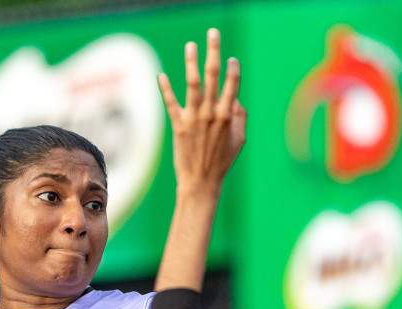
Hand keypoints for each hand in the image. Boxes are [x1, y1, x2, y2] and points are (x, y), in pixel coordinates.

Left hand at [157, 29, 245, 198]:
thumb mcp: (239, 140)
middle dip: (214, 52)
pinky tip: (161, 75)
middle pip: (213, 76)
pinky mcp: (178, 125)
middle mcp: (211, 113)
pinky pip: (171, 103)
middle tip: (213, 33)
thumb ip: (240, 117)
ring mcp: (194, 118)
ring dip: (191, 62)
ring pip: (192, 84)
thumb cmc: (221, 162)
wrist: (201, 182)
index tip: (231, 58)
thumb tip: (235, 97)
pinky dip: (165, 88)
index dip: (233, 68)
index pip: (232, 84)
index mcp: (227, 115)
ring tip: (191, 45)